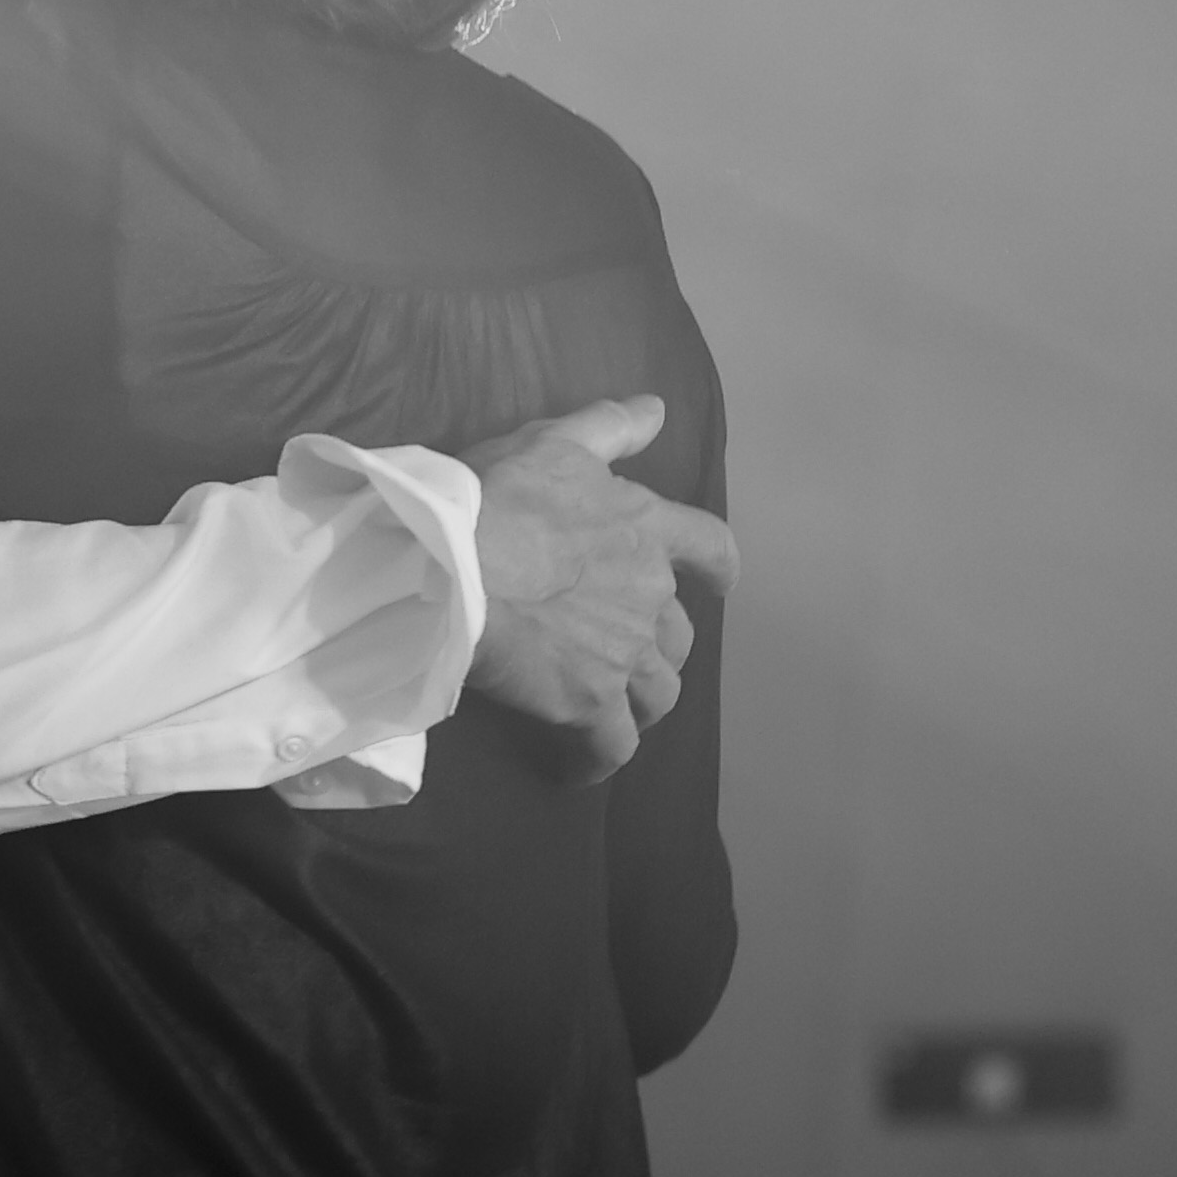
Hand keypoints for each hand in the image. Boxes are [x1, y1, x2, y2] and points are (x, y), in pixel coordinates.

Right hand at [465, 398, 736, 773]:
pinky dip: (599, 761)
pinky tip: (577, 767)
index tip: (722, 584)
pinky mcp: (591, 705)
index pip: (712, 548)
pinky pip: (612, 748)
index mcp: (646, 530)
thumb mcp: (553, 442)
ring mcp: (626, 655)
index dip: (719, 568)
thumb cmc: (497, 497)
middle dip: (659, 647)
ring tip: (605, 712)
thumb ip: (608, 427)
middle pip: (679, 636)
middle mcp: (650, 596)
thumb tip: (657, 408)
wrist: (454, 565)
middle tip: (623, 653)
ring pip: (658, 694)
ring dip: (637, 703)